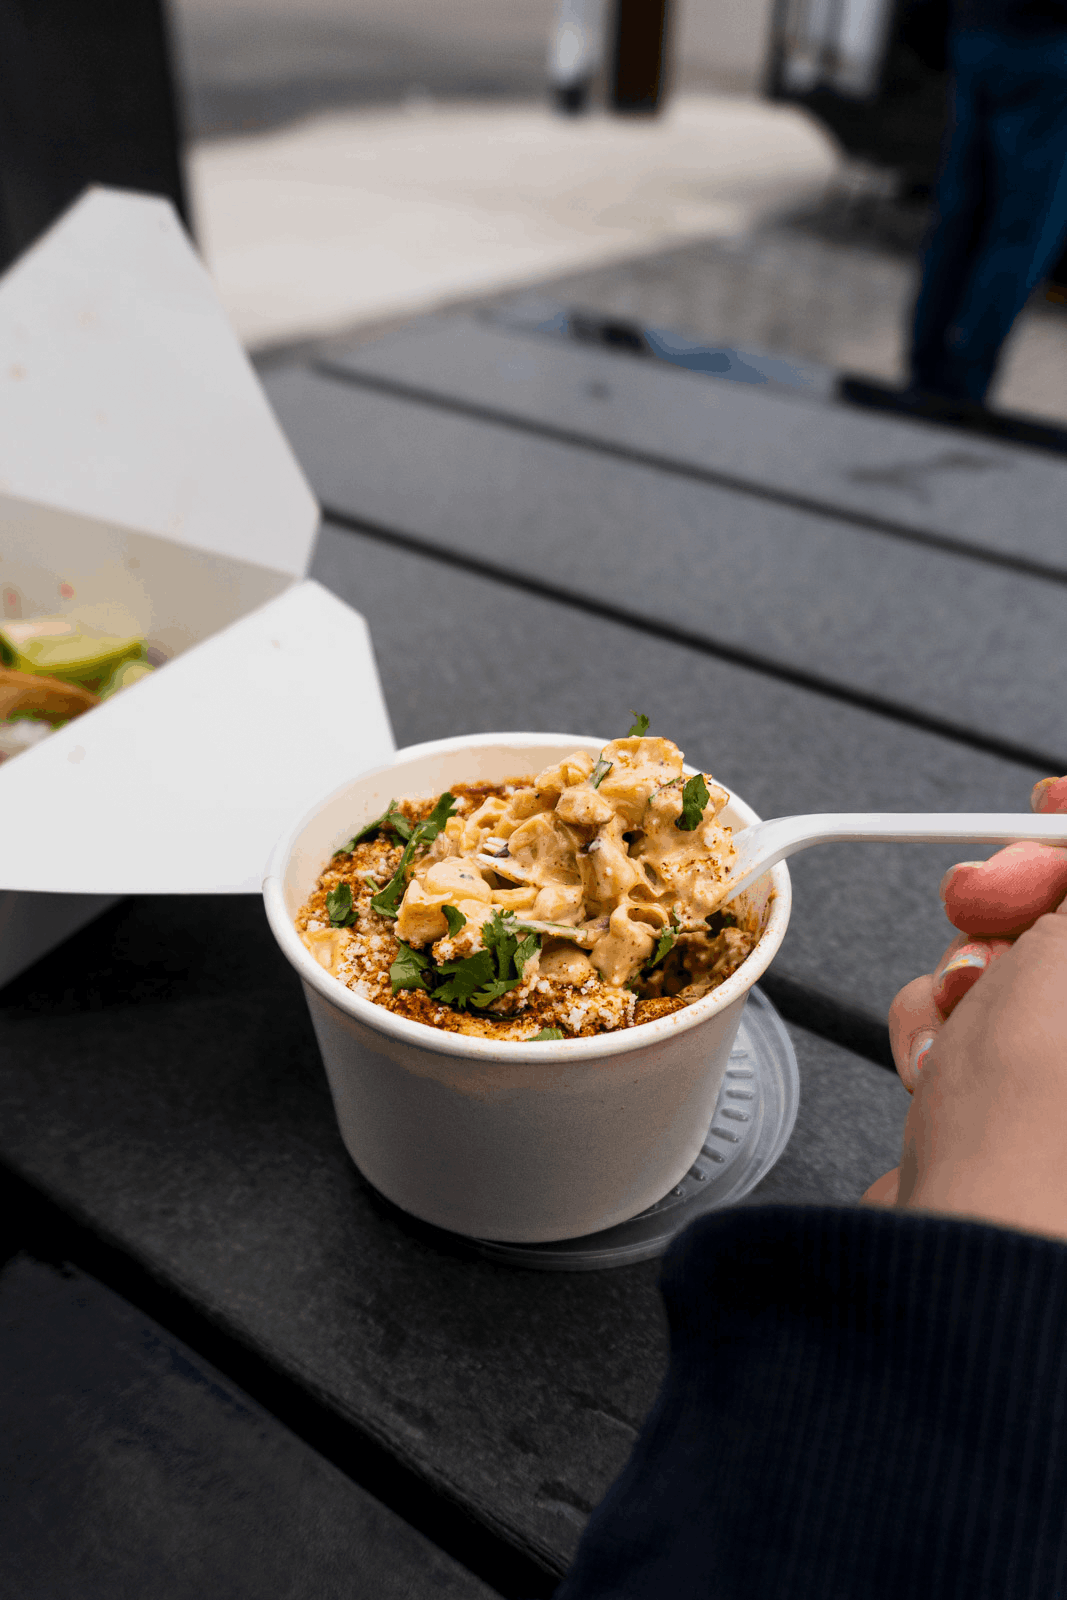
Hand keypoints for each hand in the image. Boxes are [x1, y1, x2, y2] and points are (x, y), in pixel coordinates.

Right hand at [863, 775, 1066, 1234]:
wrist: (969, 1241)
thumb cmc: (1045, 1112)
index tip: (1042, 804)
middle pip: (1059, 926)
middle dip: (1008, 906)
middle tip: (982, 905)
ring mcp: (1054, 1084)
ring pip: (998, 971)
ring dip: (959, 979)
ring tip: (962, 1015)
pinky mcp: (1000, 1111)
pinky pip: (958, 1028)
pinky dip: (934, 1035)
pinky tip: (938, 1069)